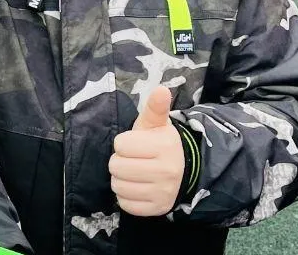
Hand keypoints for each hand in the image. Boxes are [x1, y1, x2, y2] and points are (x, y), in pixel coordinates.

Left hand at [110, 86, 183, 216]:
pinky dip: (126, 196)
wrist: (181, 170)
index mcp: (164, 145)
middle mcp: (167, 171)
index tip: (135, 144)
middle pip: (116, 166)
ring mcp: (164, 192)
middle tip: (133, 159)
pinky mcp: (158, 208)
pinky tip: (137, 187)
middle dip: (119, 161)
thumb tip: (161, 89)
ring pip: (118, 186)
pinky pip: (126, 204)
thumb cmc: (159, 143)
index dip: (123, 143)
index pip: (120, 144)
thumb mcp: (156, 124)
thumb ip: (155, 107)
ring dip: (120, 179)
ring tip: (133, 173)